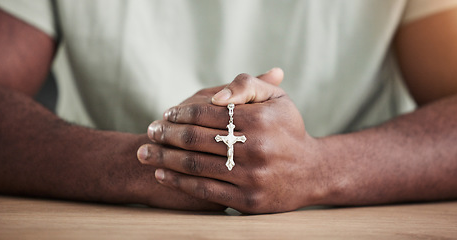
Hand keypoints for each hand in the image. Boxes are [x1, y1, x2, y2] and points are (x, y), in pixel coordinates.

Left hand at [138, 69, 327, 213]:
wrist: (312, 173)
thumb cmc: (288, 130)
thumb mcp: (277, 98)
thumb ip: (247, 85)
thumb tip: (215, 96)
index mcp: (262, 120)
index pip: (208, 114)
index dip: (181, 113)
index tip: (166, 113)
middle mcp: (257, 149)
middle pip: (196, 140)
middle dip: (166, 134)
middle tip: (149, 130)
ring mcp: (251, 178)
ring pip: (195, 166)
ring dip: (163, 158)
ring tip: (144, 151)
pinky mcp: (247, 202)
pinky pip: (204, 191)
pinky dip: (178, 182)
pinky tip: (161, 174)